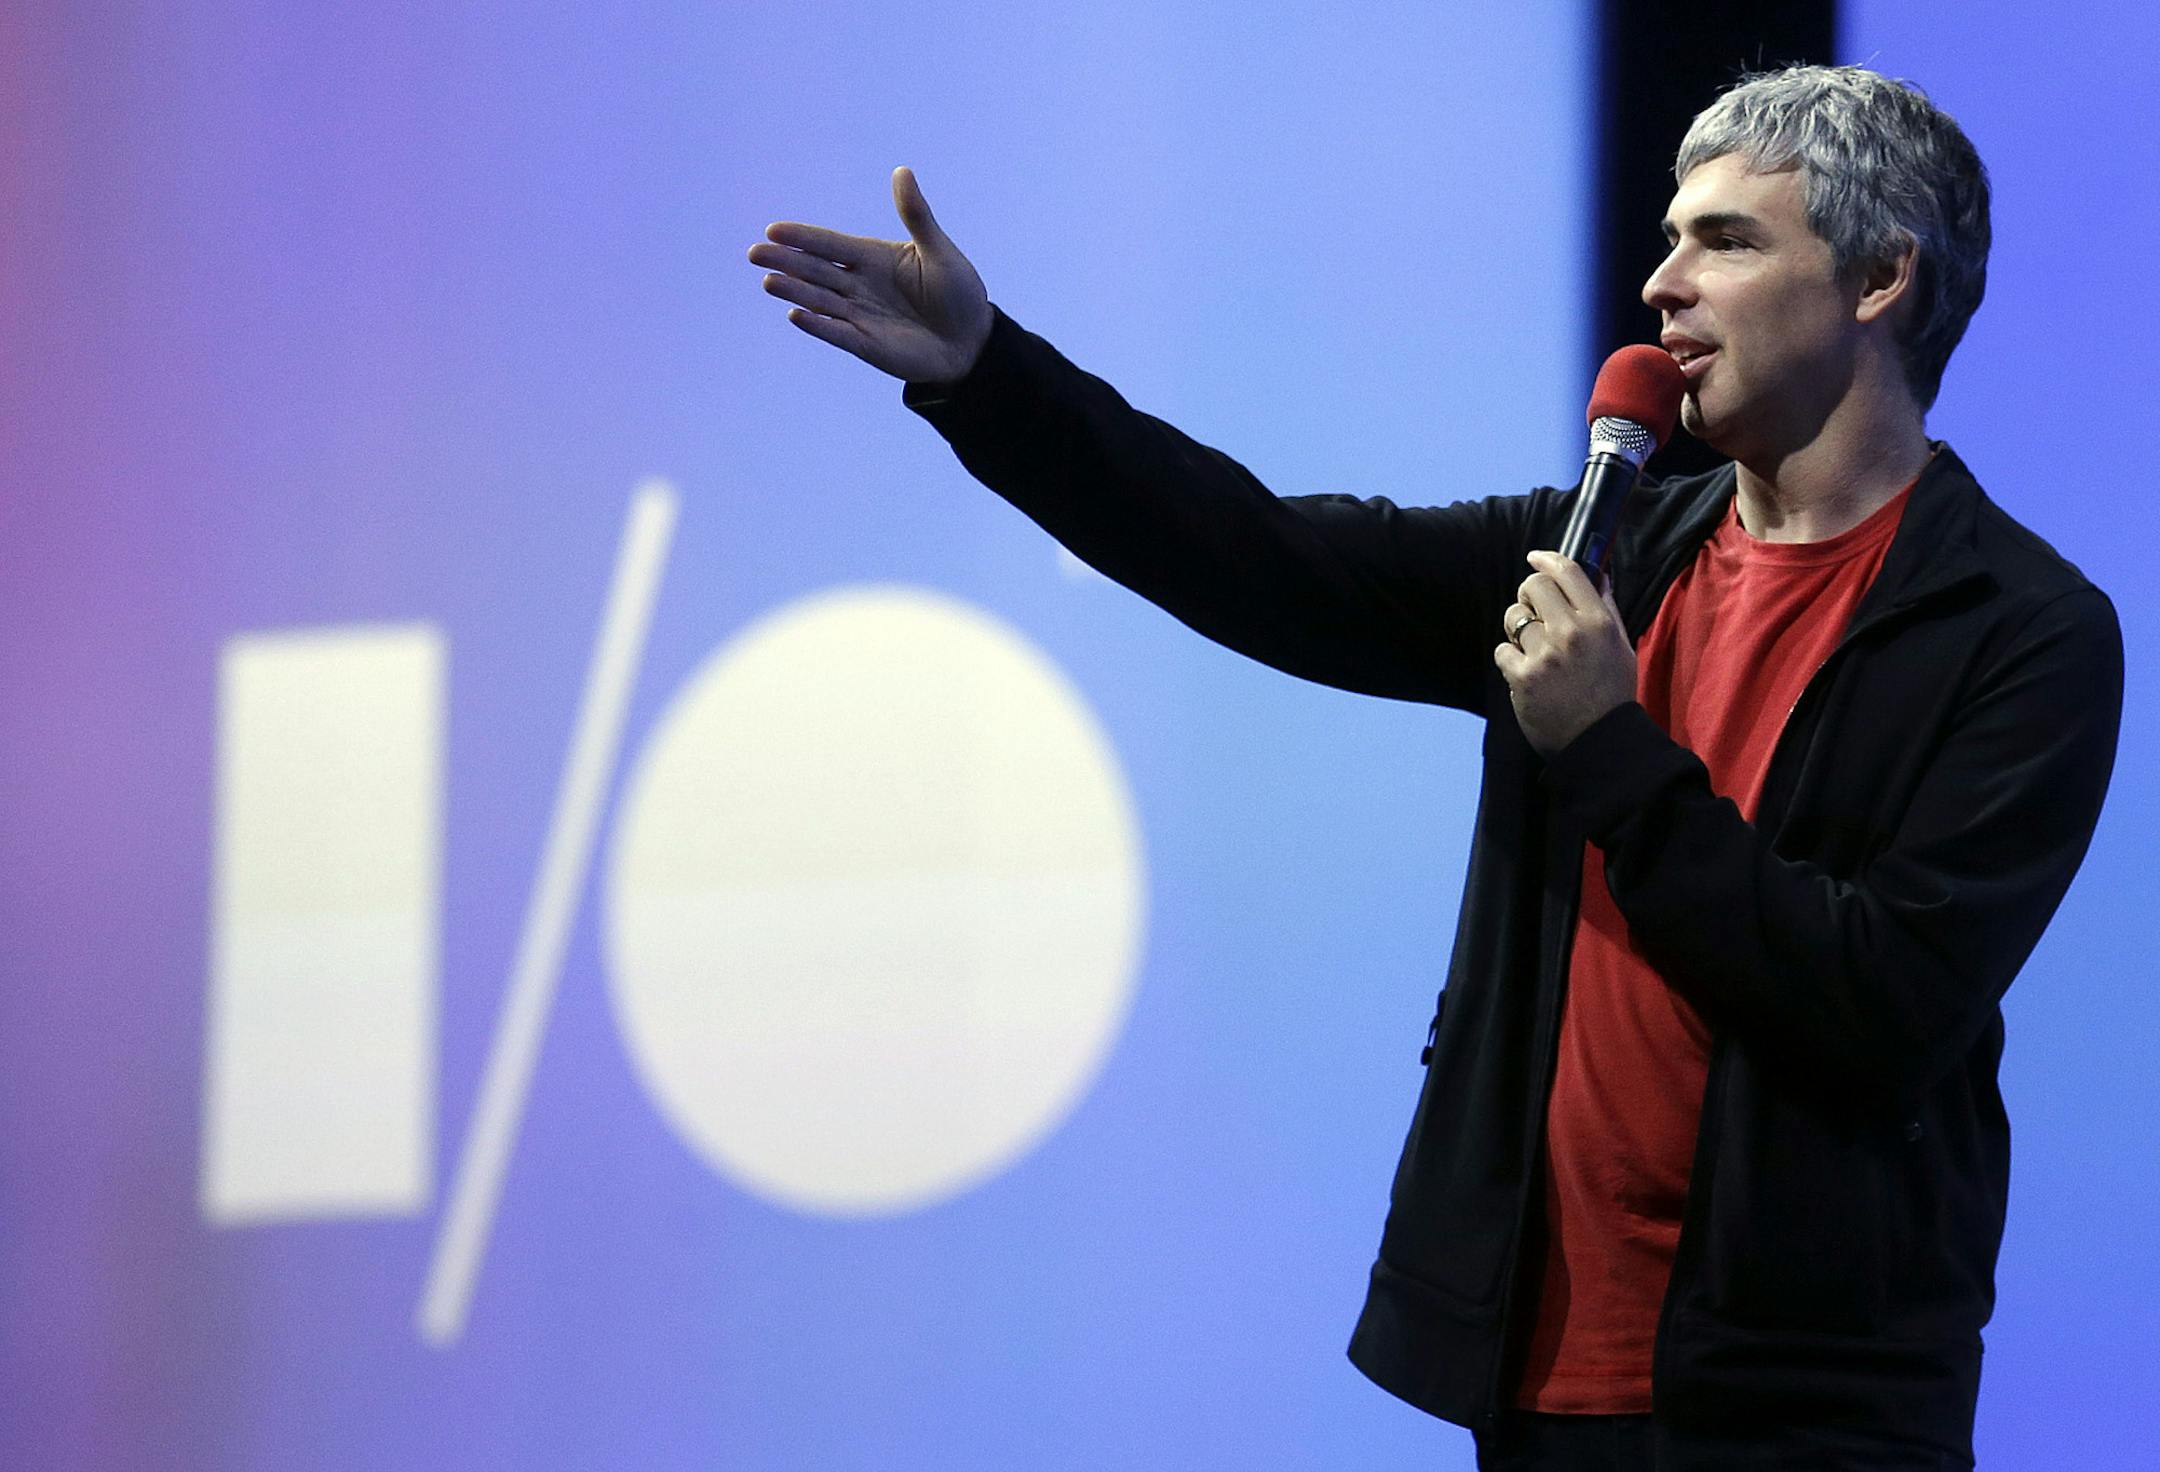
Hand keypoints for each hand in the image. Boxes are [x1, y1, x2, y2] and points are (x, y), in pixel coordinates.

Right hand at [747, 166, 993, 385]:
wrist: (972, 342)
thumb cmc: (959, 293)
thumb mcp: (939, 251)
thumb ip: (916, 216)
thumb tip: (902, 171)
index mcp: (872, 257)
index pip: (830, 244)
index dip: (803, 238)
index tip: (774, 230)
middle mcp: (859, 284)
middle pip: (816, 271)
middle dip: (786, 262)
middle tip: (755, 253)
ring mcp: (860, 315)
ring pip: (820, 300)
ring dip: (795, 292)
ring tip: (769, 282)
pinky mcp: (866, 344)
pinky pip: (837, 333)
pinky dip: (818, 325)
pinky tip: (795, 314)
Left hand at [1493, 551, 1636, 754]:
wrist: (1599, 741)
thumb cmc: (1611, 693)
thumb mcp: (1621, 646)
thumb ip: (1606, 608)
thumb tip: (1597, 574)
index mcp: (1598, 622)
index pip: (1568, 572)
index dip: (1546, 559)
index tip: (1535, 557)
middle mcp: (1571, 632)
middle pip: (1533, 587)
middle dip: (1528, 595)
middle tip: (1534, 611)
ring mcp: (1545, 655)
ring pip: (1513, 617)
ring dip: (1518, 629)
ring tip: (1533, 648)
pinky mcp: (1523, 677)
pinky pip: (1503, 650)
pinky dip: (1510, 660)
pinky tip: (1526, 673)